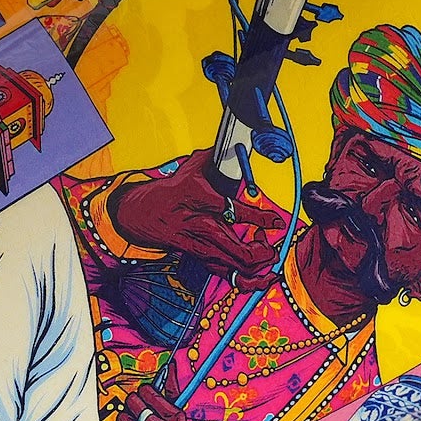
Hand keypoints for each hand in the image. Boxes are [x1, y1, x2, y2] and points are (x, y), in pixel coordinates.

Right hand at [110, 148, 282, 289]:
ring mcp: (201, 246)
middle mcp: (202, 227)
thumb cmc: (170, 191)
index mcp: (200, 200)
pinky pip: (227, 274)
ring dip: (257, 265)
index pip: (236, 212)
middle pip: (242, 253)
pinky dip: (245, 274)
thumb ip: (213, 158)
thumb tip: (231, 145)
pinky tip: (256, 268)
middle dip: (263, 252)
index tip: (277, 221)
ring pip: (236, 268)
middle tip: (269, 241)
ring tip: (264, 250)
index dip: (261, 219)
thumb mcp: (190, 169)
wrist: (142, 215)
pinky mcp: (200, 258)